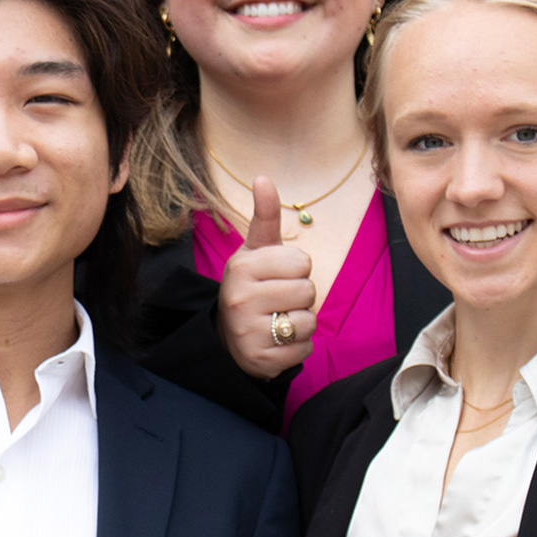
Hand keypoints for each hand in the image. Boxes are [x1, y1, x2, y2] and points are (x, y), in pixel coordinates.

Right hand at [217, 177, 317, 378]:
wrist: (228, 337)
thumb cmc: (251, 286)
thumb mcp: (255, 251)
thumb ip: (264, 217)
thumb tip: (263, 177)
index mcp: (241, 267)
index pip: (302, 262)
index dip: (296, 270)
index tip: (276, 276)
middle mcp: (239, 298)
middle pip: (308, 291)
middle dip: (301, 297)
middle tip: (278, 300)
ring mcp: (247, 331)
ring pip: (308, 322)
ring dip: (300, 323)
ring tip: (278, 320)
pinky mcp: (260, 360)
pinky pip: (304, 350)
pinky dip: (297, 348)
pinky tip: (277, 342)